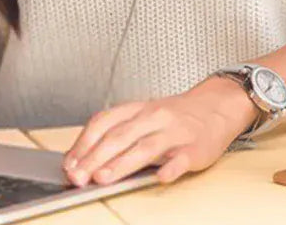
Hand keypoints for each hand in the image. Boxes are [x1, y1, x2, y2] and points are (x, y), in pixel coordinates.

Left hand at [62, 76, 257, 186]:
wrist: (216, 106)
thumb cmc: (175, 115)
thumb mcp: (145, 115)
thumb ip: (119, 132)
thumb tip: (84, 158)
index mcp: (139, 109)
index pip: (105, 122)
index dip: (84, 143)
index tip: (69, 163)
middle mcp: (154, 117)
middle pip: (120, 136)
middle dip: (95, 157)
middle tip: (78, 177)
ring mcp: (175, 132)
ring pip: (145, 147)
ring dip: (122, 163)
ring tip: (103, 178)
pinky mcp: (195, 148)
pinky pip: (181, 158)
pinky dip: (170, 168)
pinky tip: (161, 177)